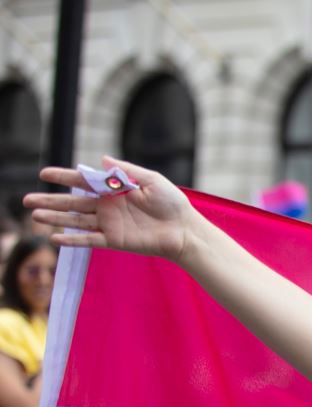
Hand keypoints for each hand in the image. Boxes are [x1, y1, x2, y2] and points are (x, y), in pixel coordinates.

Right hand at [25, 157, 194, 261]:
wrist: (184, 230)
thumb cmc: (172, 203)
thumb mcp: (151, 180)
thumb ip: (126, 170)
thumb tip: (101, 159)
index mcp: (114, 189)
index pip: (83, 181)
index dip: (63, 177)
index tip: (44, 174)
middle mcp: (107, 207)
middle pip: (72, 203)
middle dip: (50, 201)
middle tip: (26, 199)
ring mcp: (109, 224)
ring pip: (76, 221)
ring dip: (55, 219)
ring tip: (34, 216)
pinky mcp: (114, 240)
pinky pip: (89, 240)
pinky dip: (73, 240)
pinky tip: (54, 238)